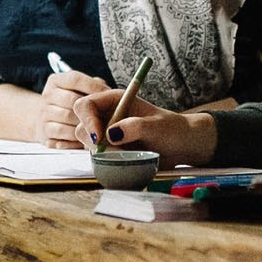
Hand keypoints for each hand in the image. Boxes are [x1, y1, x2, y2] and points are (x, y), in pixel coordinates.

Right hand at [37, 70, 109, 148]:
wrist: (49, 121)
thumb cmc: (72, 104)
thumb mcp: (81, 89)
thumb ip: (94, 86)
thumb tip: (107, 91)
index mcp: (56, 81)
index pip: (74, 79)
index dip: (93, 86)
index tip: (108, 93)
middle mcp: (47, 95)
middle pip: (71, 99)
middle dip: (90, 108)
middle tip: (103, 113)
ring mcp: (44, 114)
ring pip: (68, 118)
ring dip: (84, 123)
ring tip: (96, 126)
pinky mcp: (45, 132)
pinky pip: (63, 134)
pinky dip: (76, 137)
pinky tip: (84, 137)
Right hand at [71, 88, 217, 166]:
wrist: (180, 146)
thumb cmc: (172, 130)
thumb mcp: (157, 127)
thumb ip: (136, 128)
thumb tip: (111, 135)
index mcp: (114, 100)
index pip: (85, 105)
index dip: (87, 121)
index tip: (100, 138)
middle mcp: (106, 114)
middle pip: (81, 125)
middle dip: (93, 141)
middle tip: (115, 152)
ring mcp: (106, 132)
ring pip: (87, 143)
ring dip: (102, 153)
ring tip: (126, 155)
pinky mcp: (109, 149)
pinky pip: (96, 156)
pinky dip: (105, 161)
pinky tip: (123, 160)